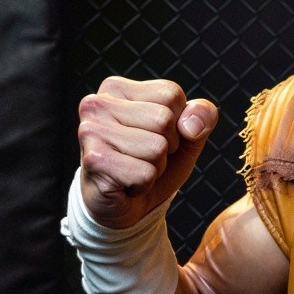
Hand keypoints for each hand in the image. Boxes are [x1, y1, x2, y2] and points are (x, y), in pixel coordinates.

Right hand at [77, 76, 218, 229]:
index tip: (154, 135)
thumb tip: (192, 125)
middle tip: (143, 157)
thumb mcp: (186, 136)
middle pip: (164, 119)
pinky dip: (144, 184)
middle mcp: (97, 104)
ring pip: (156, 148)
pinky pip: (145, 173)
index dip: (177, 123)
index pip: (171, 94)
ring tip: (133, 168)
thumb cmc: (151, 162)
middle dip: (166, 147)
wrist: (124, 205)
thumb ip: (201, 117)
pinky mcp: (94, 160)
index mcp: (116, 88)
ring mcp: (91, 131)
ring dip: (155, 167)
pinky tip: (126, 183)